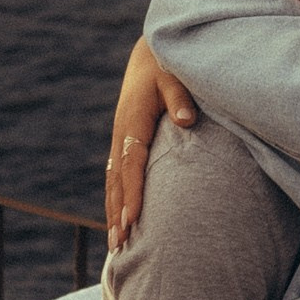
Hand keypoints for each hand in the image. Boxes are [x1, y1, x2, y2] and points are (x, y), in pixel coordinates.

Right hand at [106, 37, 195, 246]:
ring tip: (115, 244)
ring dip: (113, 212)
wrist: (151, 55)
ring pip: (113, 181)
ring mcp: (120, 139)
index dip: (133, 191)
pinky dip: (116, 199)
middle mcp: (122, 133)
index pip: (131, 161)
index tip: (133, 218)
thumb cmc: (168, 65)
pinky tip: (119, 220)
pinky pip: (117, 176)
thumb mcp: (175, 76)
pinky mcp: (124, 142)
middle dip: (117, 212)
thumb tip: (186, 120)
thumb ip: (181, 97)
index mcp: (133, 119)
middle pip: (117, 179)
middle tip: (119, 244)